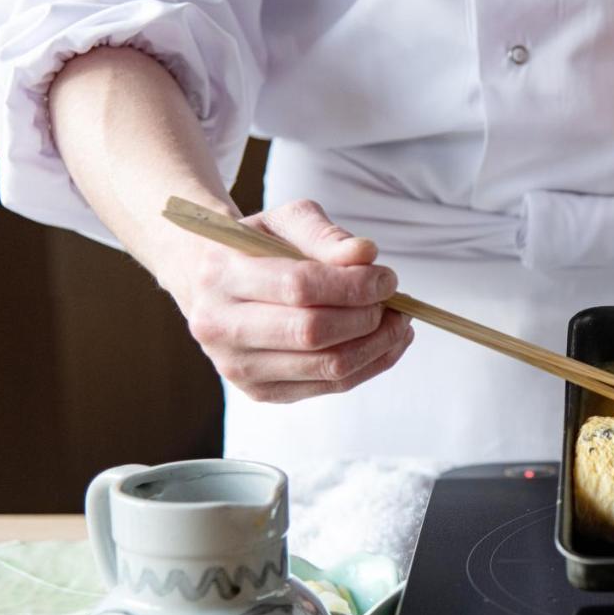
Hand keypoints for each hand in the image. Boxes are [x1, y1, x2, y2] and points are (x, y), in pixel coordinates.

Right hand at [161, 199, 413, 402]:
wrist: (215, 286)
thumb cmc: (259, 248)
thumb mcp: (286, 222)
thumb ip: (325, 234)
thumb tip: (365, 254)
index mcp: (221, 274)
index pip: (299, 286)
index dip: (353, 285)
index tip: (387, 279)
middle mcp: (219, 326)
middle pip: (312, 332)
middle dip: (367, 317)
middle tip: (395, 302)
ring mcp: (236, 366)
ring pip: (327, 367)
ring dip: (377, 345)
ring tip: (399, 322)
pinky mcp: (259, 392)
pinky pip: (329, 386)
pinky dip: (370, 365)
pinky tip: (386, 343)